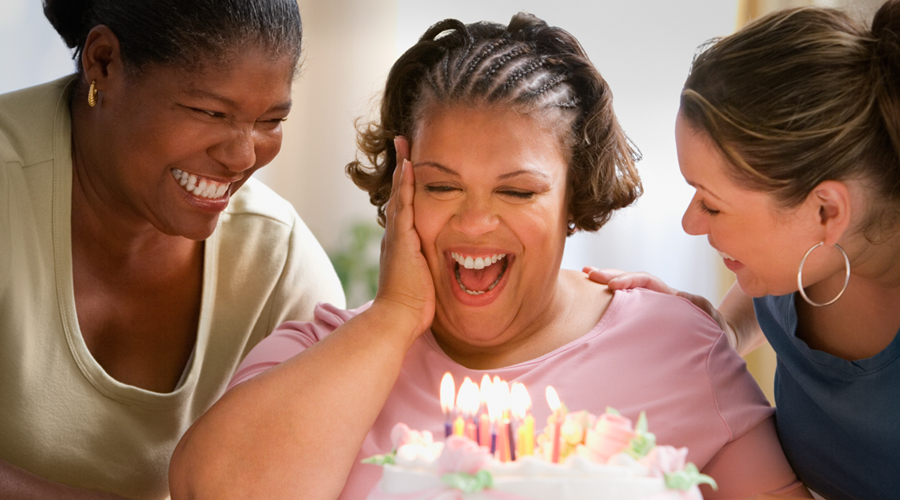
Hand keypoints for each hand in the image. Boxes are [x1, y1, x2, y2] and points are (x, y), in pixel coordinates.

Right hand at [374, 136, 435, 337]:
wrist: (397, 318)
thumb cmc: (413, 307)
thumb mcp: (425, 280)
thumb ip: (431, 268)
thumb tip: (449, 267)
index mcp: (401, 244)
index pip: (405, 207)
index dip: (407, 186)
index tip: (411, 165)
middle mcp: (395, 236)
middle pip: (399, 194)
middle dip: (402, 168)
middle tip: (403, 143)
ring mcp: (396, 236)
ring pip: (400, 194)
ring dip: (402, 168)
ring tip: (404, 144)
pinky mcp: (401, 238)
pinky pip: (404, 204)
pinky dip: (405, 184)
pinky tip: (408, 165)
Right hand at [582, 267, 738, 349]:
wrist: (721, 342)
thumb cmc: (716, 332)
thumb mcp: (711, 321)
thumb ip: (698, 311)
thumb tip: (684, 303)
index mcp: (672, 298)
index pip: (648, 282)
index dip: (630, 280)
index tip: (612, 285)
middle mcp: (659, 299)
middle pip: (632, 280)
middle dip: (611, 275)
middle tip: (588, 272)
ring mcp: (651, 308)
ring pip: (627, 291)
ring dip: (608, 282)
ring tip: (587, 275)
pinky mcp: (645, 319)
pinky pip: (627, 306)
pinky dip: (611, 300)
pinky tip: (594, 297)